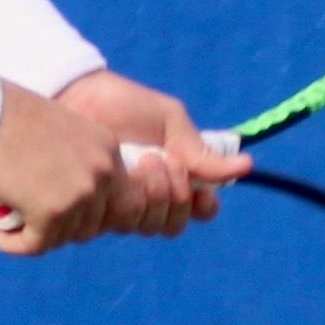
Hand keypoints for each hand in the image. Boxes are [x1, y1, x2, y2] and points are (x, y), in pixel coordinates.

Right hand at [0, 88, 133, 252]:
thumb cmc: (5, 112)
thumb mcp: (55, 128)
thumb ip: (70, 156)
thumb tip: (61, 187)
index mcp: (106, 147)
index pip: (109, 198)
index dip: (79, 210)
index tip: (49, 210)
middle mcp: (102, 171)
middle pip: (90, 223)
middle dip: (59, 228)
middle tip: (28, 222)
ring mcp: (80, 193)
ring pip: (61, 237)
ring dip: (33, 237)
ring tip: (5, 226)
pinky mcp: (50, 212)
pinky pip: (33, 245)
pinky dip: (10, 245)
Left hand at [57, 71, 242, 233]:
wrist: (77, 97)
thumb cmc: (124, 105)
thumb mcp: (169, 121)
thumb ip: (200, 150)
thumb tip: (246, 166)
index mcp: (174, 178)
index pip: (197, 211)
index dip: (202, 207)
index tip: (201, 191)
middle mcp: (149, 197)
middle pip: (173, 225)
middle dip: (175, 196)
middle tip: (165, 161)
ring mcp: (121, 205)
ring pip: (147, 226)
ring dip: (152, 196)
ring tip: (142, 161)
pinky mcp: (93, 209)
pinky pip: (116, 222)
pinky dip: (124, 201)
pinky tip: (121, 177)